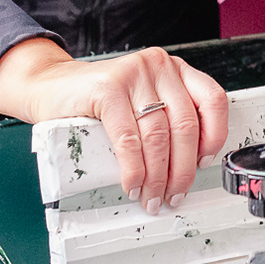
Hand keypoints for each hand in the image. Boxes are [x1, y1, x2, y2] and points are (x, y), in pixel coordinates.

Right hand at [0, 37, 229, 214]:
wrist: (50, 86)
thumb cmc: (98, 100)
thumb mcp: (141, 100)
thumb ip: (166, 117)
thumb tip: (188, 165)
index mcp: (174, 69)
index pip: (212, 100)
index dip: (214, 136)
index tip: (204, 163)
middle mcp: (158, 66)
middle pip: (185, 125)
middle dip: (182, 170)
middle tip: (174, 195)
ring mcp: (133, 75)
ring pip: (158, 136)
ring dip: (158, 177)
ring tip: (152, 197)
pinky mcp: (107, 89)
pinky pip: (129, 138)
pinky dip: (133, 169)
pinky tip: (132, 184)